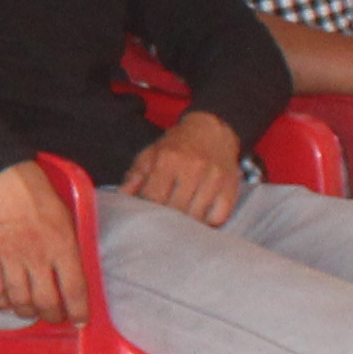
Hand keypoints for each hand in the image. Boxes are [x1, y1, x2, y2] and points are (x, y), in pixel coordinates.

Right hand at [0, 162, 87, 325]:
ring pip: (19, 301)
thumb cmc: (37, 195)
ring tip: (31, 309)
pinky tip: (7, 302)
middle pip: (46, 302)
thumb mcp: (66, 217)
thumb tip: (75, 274)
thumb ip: (71, 246)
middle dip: (53, 316)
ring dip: (27, 312)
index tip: (80, 321)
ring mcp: (9, 258)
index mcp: (62, 245)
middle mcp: (36, 256)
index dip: (79, 311)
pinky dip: (1, 303)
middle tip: (54, 316)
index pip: (74, 289)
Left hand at [123, 107, 243, 225]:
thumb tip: (122, 195)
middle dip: (167, 217)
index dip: (147, 208)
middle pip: (175, 209)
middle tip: (164, 219)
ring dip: (187, 222)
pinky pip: (218, 218)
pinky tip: (201, 214)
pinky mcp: (231, 189)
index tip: (147, 211)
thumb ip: (135, 176)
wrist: (213, 131)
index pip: (153, 197)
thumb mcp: (151, 154)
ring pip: (196, 217)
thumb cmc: (177, 146)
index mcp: (169, 159)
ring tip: (181, 219)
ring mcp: (214, 179)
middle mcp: (193, 168)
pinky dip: (208, 222)